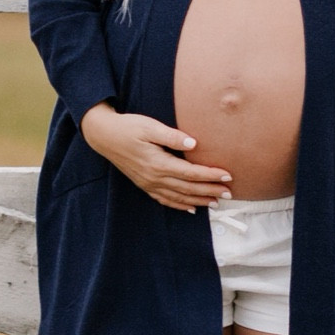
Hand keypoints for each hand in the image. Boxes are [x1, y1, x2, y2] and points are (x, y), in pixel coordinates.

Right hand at [80, 103, 232, 210]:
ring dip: (198, 200)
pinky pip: (164, 200)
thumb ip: (172, 136)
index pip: (191, 173)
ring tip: (216, 203)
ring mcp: (149, 183)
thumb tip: (193, 144)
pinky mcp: (144, 185)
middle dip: (210, 191)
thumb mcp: (150, 126)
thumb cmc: (128, 127)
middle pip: (188, 188)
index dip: (210, 175)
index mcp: (158, 163)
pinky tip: (190, 208)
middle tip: (229, 193)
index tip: (227, 175)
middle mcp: (155, 177)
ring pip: (178, 197)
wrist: (104, 136)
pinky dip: (179, 205)